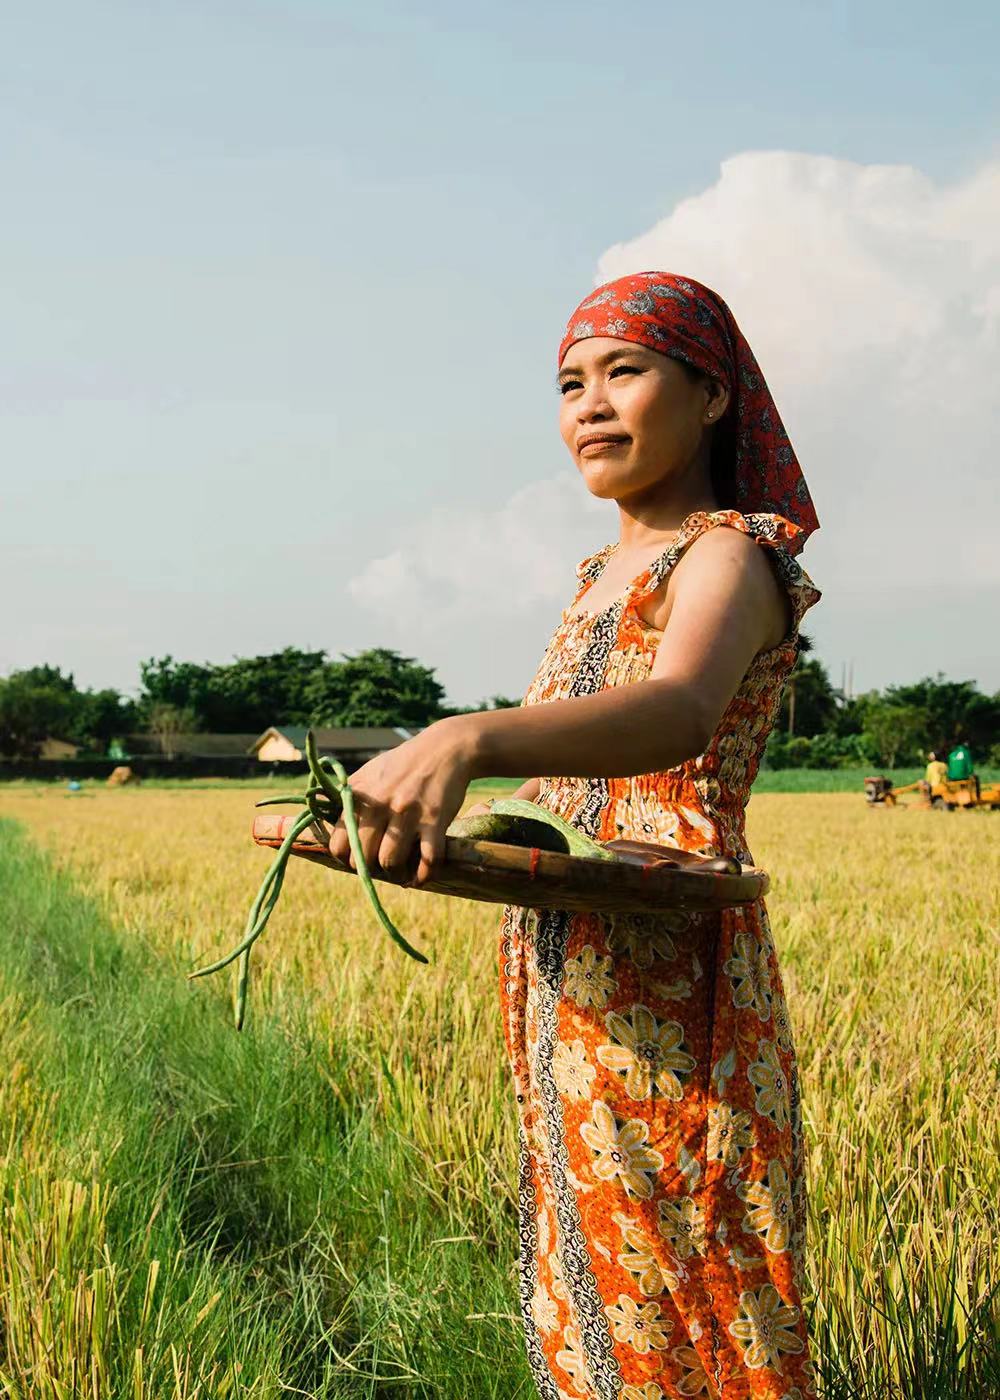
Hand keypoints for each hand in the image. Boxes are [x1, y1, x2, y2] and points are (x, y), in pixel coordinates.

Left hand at [326, 716, 479, 887]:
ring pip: (391, 863)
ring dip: (397, 875)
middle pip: (363, 859)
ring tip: (401, 873)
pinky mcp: (435, 820)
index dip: (348, 859)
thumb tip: (328, 824)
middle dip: (372, 870)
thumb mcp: (368, 773)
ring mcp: (408, 813)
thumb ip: (347, 798)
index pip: (339, 845)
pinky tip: (421, 877)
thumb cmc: (402, 764)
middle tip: (382, 867)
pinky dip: (424, 876)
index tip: (359, 859)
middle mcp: (379, 804)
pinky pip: (427, 860)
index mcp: (359, 796)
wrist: (443, 749)